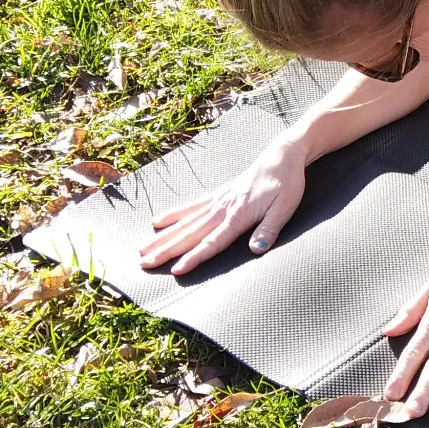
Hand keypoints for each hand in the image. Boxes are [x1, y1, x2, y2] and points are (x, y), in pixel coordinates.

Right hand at [138, 137, 307, 274]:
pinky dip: (172, 215)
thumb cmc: (286, 184)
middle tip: (144, 264)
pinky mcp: (217, 195)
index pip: (212, 242)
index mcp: (238, 215)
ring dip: (163, 237)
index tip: (176, 270)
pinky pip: (190, 207)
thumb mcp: (285, 209)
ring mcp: (217, 201)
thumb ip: (269, 230)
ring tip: (142, 249)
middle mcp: (222, 208)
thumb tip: (256, 250)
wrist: (282, 156)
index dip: (194, 257)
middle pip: (190, 235)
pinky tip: (156, 222)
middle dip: (167, 251)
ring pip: (184, 223)